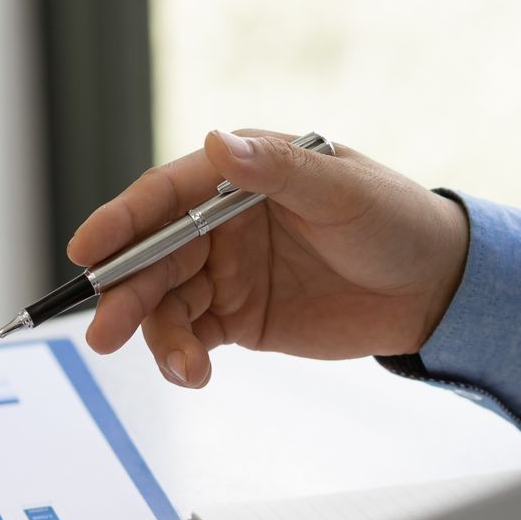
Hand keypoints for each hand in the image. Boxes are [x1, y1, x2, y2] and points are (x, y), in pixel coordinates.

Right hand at [69, 129, 471, 385]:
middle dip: (125, 294)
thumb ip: (275, 171)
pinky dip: (183, 357)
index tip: (87, 249)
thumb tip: (218, 145)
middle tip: (104, 332)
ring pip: (167, 305)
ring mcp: (225, 274)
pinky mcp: (239, 319)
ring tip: (181, 367)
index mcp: (237, 177)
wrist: (433, 286)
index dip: (120, 221)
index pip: (163, 197)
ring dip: (157, 336)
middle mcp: (219, 224)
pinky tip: (193, 375)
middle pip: (152, 257)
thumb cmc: (393, 220)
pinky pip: (194, 338)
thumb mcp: (340, 190)